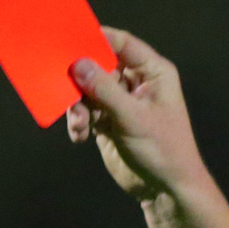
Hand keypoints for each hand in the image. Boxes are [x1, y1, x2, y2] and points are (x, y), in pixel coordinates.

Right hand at [67, 27, 207, 200]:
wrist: (164, 188)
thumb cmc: (164, 150)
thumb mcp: (134, 117)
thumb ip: (105, 90)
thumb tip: (78, 63)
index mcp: (154, 73)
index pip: (121, 43)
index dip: (96, 38)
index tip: (67, 38)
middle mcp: (136, 82)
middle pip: (98, 64)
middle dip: (80, 77)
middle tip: (64, 86)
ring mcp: (120, 101)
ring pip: (86, 88)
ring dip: (78, 105)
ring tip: (81, 124)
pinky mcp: (106, 120)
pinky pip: (83, 110)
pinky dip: (79, 121)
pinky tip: (81, 136)